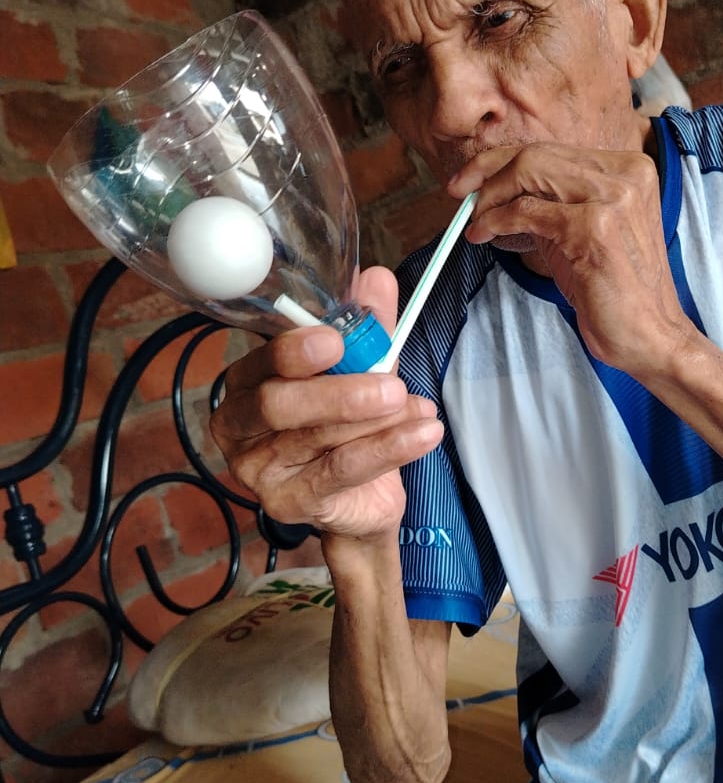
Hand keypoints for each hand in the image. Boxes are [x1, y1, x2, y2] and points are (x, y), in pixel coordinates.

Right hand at [210, 266, 442, 540]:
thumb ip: (367, 329)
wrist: (360, 499)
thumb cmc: (348, 427)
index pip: (260, 363)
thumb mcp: (361, 371)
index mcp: (246, 382)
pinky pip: (341, 472)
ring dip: (377, 421)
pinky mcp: (288, 503)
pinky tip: (423, 434)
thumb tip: (377, 279)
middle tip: (392, 387)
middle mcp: (239, 426)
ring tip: (419, 408)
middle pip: (276, 406)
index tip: (336, 339)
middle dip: (339, 393)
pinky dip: (388, 450)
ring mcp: (258, 471)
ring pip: (317, 439)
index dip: (293, 350)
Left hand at [448, 142, 694, 374]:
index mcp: (628, 168)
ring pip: (529, 172)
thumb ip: (551, 204)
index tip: (472, 177)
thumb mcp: (583, 233)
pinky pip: (527, 210)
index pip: (552, 150)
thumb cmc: (616, 290)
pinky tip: (483, 234)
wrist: (650, 335)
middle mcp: (625, 174)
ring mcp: (613, 197)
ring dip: (490, 196)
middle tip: (458, 192)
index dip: (502, 160)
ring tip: (474, 220)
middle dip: (487, 170)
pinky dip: (496, 220)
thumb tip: (496, 191)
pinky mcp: (595, 227)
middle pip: (537, 154)